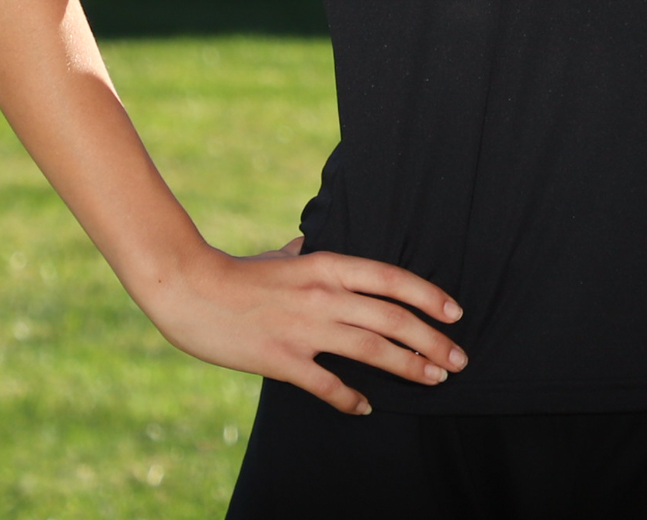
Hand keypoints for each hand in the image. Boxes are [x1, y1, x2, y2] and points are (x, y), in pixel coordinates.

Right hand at [141, 236, 467, 413]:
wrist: (188, 289)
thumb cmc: (233, 273)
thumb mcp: (276, 256)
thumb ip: (297, 252)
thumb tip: (304, 239)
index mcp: (327, 265)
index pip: (392, 279)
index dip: (429, 296)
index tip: (455, 314)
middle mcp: (323, 294)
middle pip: (392, 318)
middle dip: (431, 341)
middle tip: (458, 360)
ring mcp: (304, 328)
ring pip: (371, 348)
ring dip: (407, 366)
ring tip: (433, 379)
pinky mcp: (281, 359)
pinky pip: (326, 384)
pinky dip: (350, 398)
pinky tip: (366, 407)